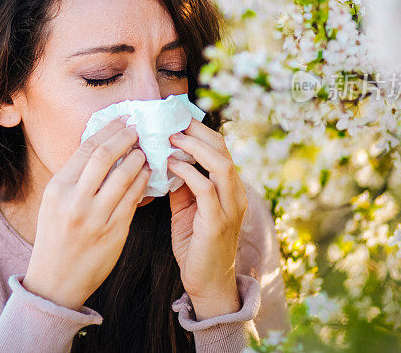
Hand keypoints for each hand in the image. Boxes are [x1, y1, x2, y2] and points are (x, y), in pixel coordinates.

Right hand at [23, 116, 149, 310]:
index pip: (86, 149)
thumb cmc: (56, 237)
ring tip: (144, 152)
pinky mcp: (115, 232)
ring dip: (138, 159)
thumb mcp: (54, 203)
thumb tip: (102, 145)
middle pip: (105, 156)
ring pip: (125, 176)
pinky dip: (143, 182)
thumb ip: (75, 177)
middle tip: (137, 129)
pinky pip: (134, 199)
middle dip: (125, 138)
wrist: (55, 281)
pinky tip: (147, 174)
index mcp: (58, 189)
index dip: (108, 130)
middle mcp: (75, 201)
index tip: (123, 119)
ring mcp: (96, 218)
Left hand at [167, 118, 248, 319]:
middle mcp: (236, 193)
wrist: (207, 283)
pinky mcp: (218, 222)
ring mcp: (230, 207)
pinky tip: (171, 166)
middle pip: (222, 149)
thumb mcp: (187, 208)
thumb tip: (164, 158)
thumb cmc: (196, 244)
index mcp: (230, 187)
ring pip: (220, 164)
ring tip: (171, 139)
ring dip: (194, 148)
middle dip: (197, 131)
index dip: (199, 130)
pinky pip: (205, 189)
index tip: (175, 117)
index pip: (220, 147)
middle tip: (171, 122)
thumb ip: (182, 184)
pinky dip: (188, 173)